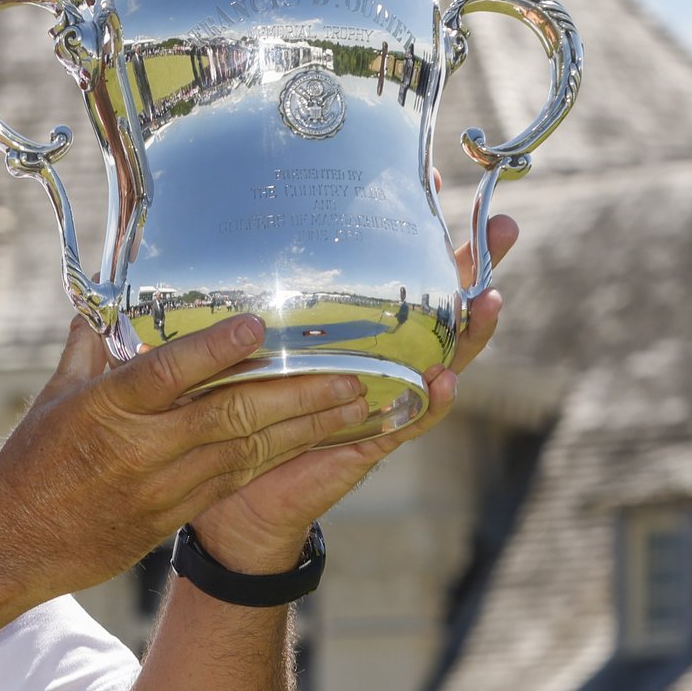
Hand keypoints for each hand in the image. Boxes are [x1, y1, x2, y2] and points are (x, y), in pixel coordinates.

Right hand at [0, 308, 374, 604]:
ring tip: (353, 405)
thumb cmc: (28, 469)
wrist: (12, 548)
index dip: (214, 349)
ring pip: (244, 451)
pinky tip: (312, 443)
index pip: (167, 373)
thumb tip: (97, 312)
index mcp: (105, 410)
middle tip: (349, 374)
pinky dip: (275, 459)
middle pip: (228, 414)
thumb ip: (85, 355)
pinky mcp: (170, 517)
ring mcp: (159, 487)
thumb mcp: (50, 402)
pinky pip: (232, 482)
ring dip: (303, 429)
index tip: (257, 326)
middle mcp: (139, 448)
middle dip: (294, 394)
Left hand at [191, 215, 519, 571]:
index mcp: (348, 334)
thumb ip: (229, 314)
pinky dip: (432, 402)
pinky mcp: (371, 442)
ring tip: (490, 299)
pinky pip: (411, 421)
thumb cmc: (231, 421)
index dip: (416, 235)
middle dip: (476, 269)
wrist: (232, 504)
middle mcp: (377, 361)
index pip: (392, 275)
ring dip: (472, 332)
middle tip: (504, 229)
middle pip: (439, 308)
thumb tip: (187, 251)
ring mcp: (382, 401)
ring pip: (444, 360)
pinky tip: (444, 380)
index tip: (433, 186)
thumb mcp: (232, 357)